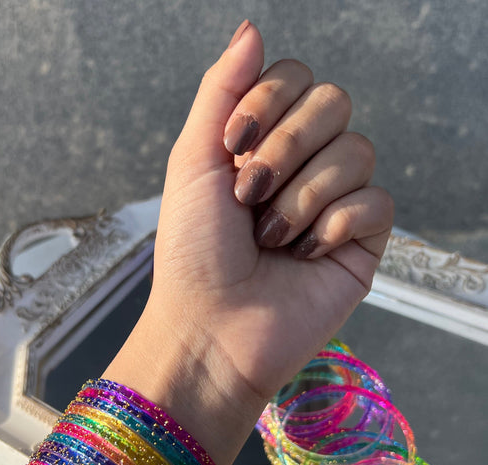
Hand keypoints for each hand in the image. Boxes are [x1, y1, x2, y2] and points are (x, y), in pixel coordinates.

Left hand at [105, 21, 393, 464]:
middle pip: (334, 103)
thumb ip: (222, 90)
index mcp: (263, 143)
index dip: (271, 101)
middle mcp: (303, 167)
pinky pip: (376, 202)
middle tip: (250, 194)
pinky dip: (335, 225)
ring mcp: (335, 204)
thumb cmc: (193, 256)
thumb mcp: (192, 160)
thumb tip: (250, 30)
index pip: (297, 77)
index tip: (234, 143)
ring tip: (271, 239)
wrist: (210, 330)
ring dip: (302, 196)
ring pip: (356, 152)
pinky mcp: (360, 244)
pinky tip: (307, 254)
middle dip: (286, 147)